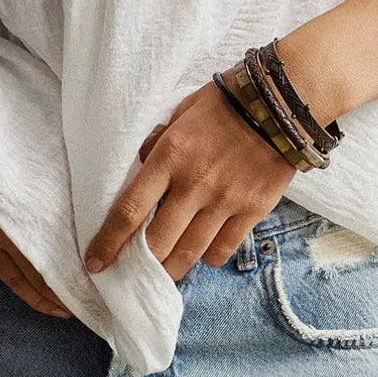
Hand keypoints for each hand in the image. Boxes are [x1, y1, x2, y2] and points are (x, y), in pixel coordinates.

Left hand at [83, 75, 296, 278]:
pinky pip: (223, 249)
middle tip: (132, 274)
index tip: (96, 263)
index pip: (129, 210)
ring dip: (172, 268)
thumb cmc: (227, 102)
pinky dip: (209, 258)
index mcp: (169, 157)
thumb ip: (159, 141)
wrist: (281, 102)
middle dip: (140, 266)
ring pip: (190, 253)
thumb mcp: (182, 113)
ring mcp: (224, 201)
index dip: (109, 242)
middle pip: (157, 243)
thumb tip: (142, 163)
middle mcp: (194, 185)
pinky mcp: (252, 210)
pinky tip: (203, 254)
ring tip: (164, 272)